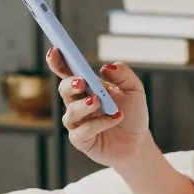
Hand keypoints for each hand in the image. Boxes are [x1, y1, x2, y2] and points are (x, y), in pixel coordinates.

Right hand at [45, 47, 151, 168]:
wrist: (138, 143)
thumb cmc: (133, 114)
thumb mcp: (134, 90)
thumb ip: (124, 74)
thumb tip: (106, 67)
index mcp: (87, 87)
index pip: (67, 72)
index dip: (57, 61)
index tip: (55, 50)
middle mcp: (77, 104)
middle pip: (64, 90)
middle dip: (70, 84)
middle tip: (82, 82)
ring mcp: (77, 123)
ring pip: (70, 112)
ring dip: (83, 105)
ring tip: (98, 102)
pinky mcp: (81, 140)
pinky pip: (82, 132)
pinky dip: (97, 124)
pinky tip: (114, 119)